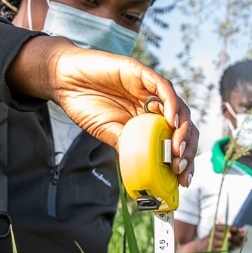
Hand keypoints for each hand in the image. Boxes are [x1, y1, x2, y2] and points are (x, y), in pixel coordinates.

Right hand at [6, 36, 197, 185]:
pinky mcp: (142, 73)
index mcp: (149, 121)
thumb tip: (144, 171)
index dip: (183, 159)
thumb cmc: (85, 105)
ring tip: (177, 150)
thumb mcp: (108, 132)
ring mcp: (150, 89)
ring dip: (182, 130)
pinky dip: (172, 104)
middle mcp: (154, 105)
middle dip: (187, 148)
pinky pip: (164, 88)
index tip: (183, 179)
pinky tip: (171, 121)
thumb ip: (127, 145)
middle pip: (183, 126)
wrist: (64, 81)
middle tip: (180, 168)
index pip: (175, 140)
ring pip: (179, 108)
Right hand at [204, 222, 243, 251]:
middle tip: (245, 239)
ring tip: (242, 245)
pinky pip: (224, 249)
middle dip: (238, 238)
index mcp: (216, 227)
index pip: (227, 227)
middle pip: (228, 236)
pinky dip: (230, 249)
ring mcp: (213, 242)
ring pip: (227, 243)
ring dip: (235, 244)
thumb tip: (241, 230)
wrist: (203, 246)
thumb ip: (228, 230)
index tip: (242, 230)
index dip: (235, 229)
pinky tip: (234, 248)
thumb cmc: (214, 237)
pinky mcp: (213, 249)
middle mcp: (214, 234)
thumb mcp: (219, 231)